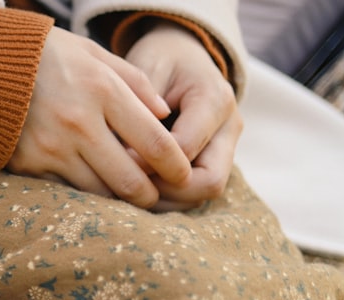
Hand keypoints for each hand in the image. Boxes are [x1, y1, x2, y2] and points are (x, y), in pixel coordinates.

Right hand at [7, 27, 190, 208]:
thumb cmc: (46, 55)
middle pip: (129, 180)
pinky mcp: (27, 165)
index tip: (184, 176)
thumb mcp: (94, 54)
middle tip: (156, 196)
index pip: (154, 142)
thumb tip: (164, 117)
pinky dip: (82, 192)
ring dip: (116, 200)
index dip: (176, 167)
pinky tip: (89, 186)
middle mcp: (78, 124)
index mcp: (102, 91)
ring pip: (98, 193)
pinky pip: (65, 191)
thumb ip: (134, 83)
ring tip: (124, 196)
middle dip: (150, 196)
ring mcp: (50, 148)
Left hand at [124, 22, 242, 209]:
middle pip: (209, 182)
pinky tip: (135, 187)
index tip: (115, 159)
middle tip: (125, 184)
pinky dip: (165, 196)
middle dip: (165, 190)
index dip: (149, 162)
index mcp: (214, 100)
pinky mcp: (214, 161)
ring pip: (203, 193)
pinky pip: (193, 191)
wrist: (184, 55)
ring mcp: (225, 148)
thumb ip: (138, 106)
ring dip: (164, 198)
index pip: (186, 148)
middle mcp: (228, 128)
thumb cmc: (161, 59)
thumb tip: (119, 152)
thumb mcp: (146, 68)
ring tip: (126, 188)